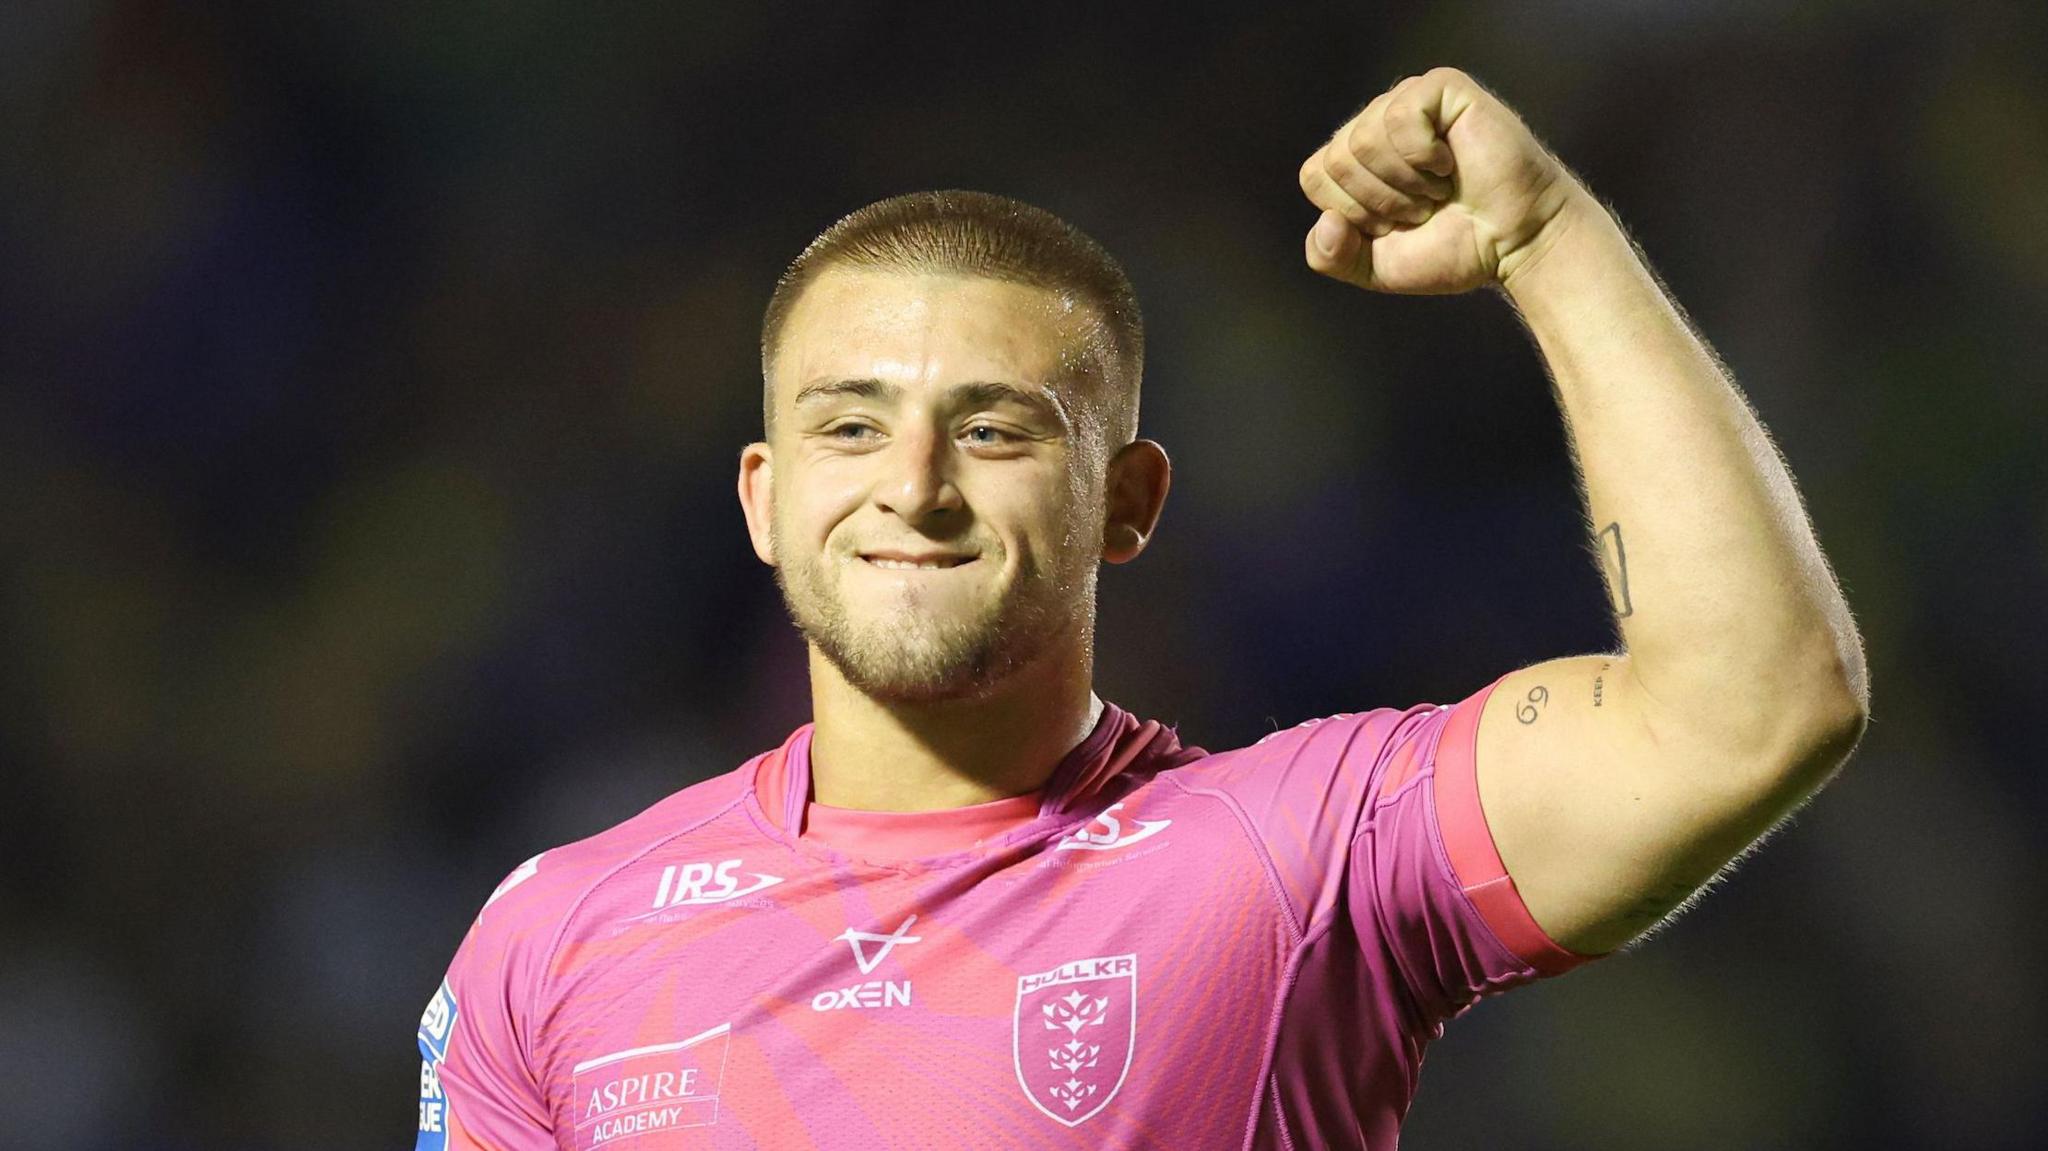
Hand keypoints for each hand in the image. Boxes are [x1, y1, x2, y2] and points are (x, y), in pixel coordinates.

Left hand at [1298, 67, 1592, 294]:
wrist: (1514, 243)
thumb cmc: (1453, 248)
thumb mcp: (1375, 266)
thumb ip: (1330, 257)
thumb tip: (1326, 221)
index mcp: (1355, 158)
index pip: (1314, 175)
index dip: (1352, 213)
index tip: (1396, 223)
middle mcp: (1376, 122)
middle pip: (1336, 159)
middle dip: (1381, 201)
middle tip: (1425, 206)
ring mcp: (1408, 101)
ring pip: (1363, 141)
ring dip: (1406, 183)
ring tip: (1440, 188)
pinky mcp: (1441, 87)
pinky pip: (1399, 117)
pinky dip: (1424, 156)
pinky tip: (1451, 162)